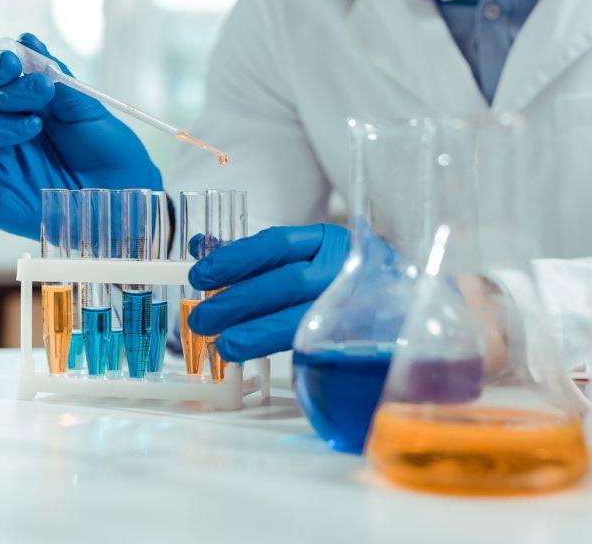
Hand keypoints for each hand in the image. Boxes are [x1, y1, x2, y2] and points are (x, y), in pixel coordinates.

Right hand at [0, 33, 161, 239]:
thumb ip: (56, 79)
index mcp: (20, 112)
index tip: (16, 61)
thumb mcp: (87, 110)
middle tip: (41, 91)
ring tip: (32, 125)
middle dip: (4, 94)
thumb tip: (27, 39)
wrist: (130, 191)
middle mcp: (1, 140)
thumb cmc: (111, 152)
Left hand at [187, 224, 350, 360]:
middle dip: (237, 301)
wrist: (392, 301)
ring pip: (298, 318)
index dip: (235, 259)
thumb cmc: (336, 275)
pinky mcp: (351, 333)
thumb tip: (200, 247)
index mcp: (328, 241)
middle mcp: (342, 270)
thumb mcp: (305, 253)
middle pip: (285, 283)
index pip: (277, 245)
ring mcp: (350, 303)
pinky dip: (271, 346)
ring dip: (253, 332)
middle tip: (202, 317)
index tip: (201, 274)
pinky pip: (308, 341)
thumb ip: (256, 254)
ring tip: (221, 342)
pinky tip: (246, 350)